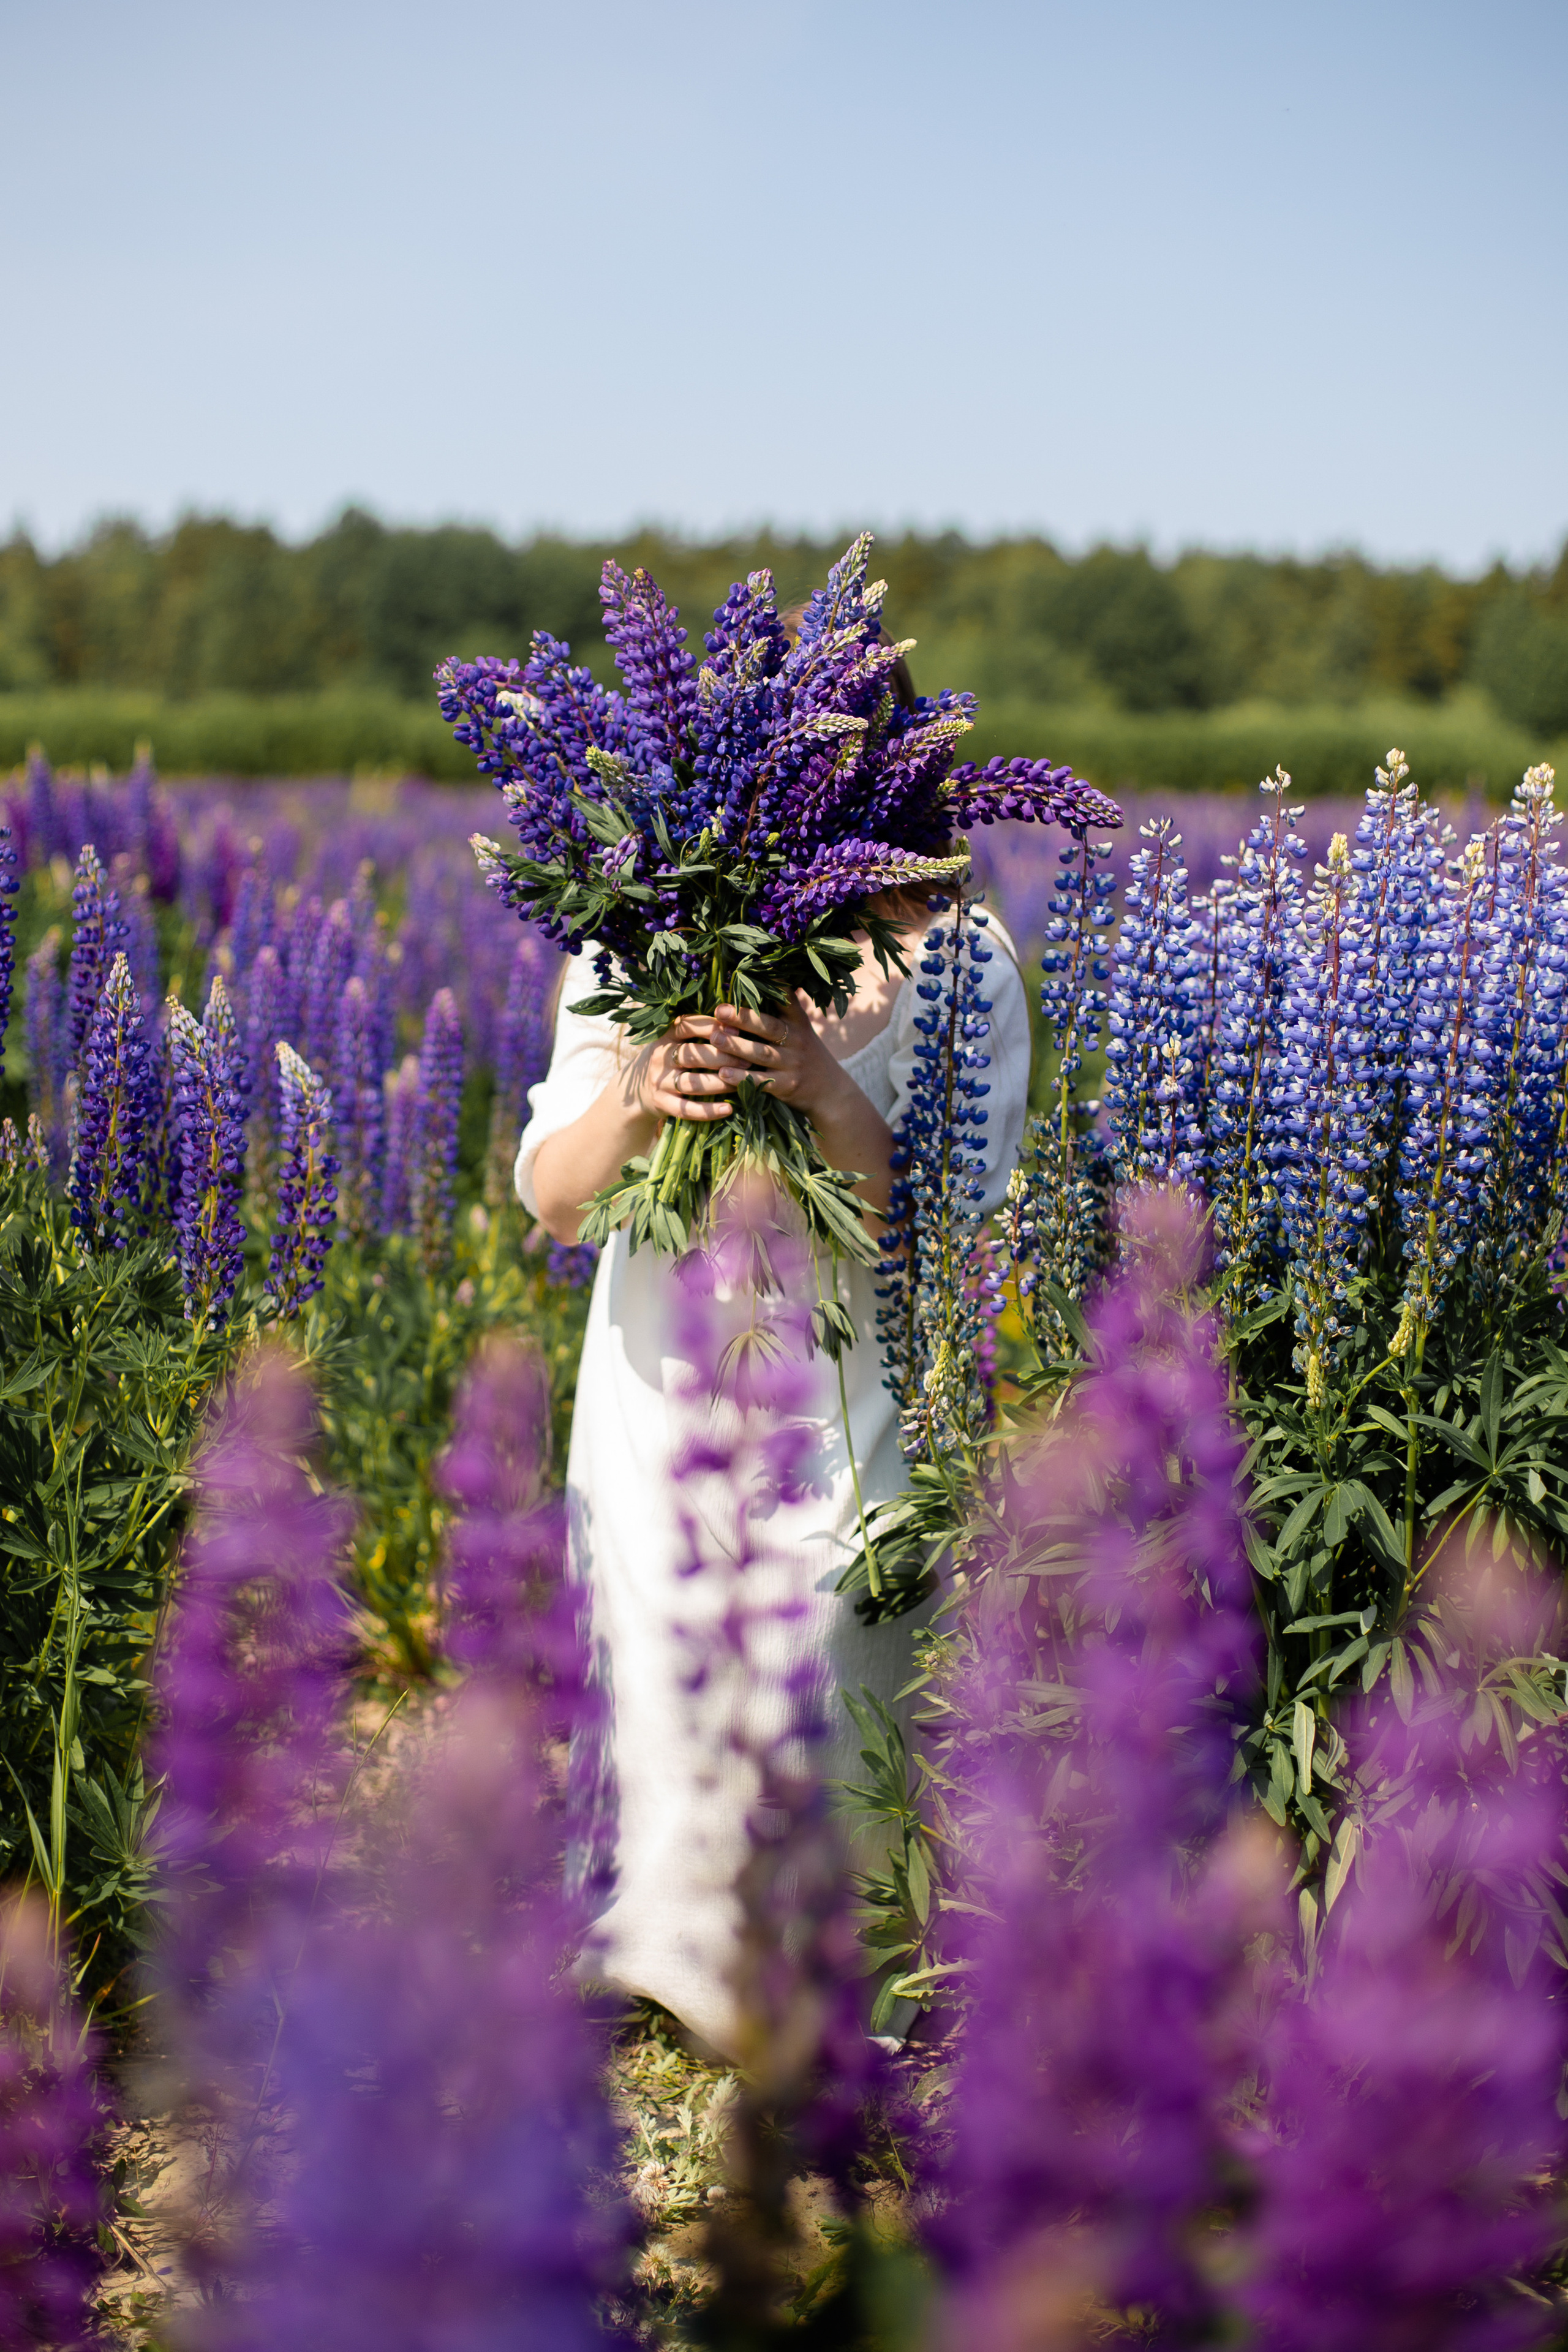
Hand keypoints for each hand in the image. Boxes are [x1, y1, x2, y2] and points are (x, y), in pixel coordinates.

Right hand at [630, 1015, 751, 1123]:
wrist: (636, 1091)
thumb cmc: (667, 1060)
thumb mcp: (673, 1041)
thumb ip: (697, 1031)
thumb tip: (734, 1023)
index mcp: (664, 1036)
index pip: (688, 1026)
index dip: (712, 1027)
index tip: (736, 1030)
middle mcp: (660, 1057)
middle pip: (692, 1055)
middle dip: (722, 1057)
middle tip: (747, 1060)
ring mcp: (659, 1082)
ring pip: (692, 1083)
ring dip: (720, 1083)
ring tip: (742, 1082)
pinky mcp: (662, 1104)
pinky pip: (687, 1109)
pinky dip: (708, 1111)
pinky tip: (728, 1109)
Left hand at [669, 996, 851, 1121]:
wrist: (831, 1092)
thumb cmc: (806, 1056)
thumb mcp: (801, 1031)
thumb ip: (782, 1013)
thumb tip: (758, 983)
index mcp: (799, 1023)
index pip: (788, 1000)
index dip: (774, 987)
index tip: (753, 974)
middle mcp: (797, 1041)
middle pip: (769, 1027)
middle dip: (744, 1018)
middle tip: (719, 1010)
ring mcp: (793, 1064)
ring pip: (762, 1054)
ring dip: (736, 1046)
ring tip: (715, 1038)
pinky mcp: (787, 1086)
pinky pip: (761, 1081)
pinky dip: (741, 1078)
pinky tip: (723, 1073)